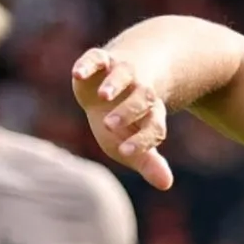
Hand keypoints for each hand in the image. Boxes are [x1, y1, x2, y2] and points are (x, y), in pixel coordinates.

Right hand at [72, 49, 175, 189]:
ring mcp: (122, 72)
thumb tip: (167, 185)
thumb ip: (148, 162)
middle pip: (142, 99)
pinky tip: (77, 74)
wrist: (117, 79)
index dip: (142, 140)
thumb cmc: (125, 120)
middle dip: (127, 112)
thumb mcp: (133, 142)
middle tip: (109, 125)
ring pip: (123, 75)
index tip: (125, 152)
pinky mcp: (102, 60)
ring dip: (114, 84)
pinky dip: (88, 65)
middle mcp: (140, 90)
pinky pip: (97, 58)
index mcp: (151, 114)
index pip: (154, 127)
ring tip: (104, 95)